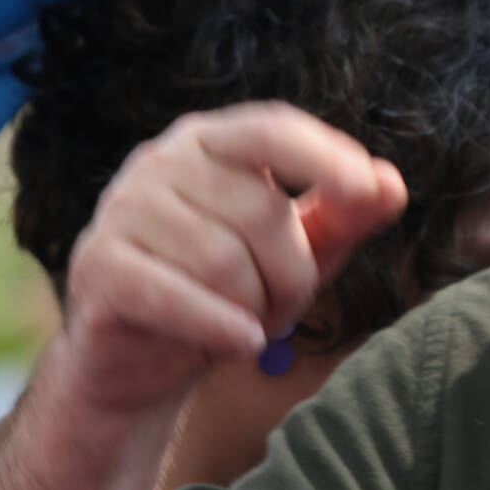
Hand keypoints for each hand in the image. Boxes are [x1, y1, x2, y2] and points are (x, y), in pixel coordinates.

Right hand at [58, 101, 405, 416]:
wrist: (141, 360)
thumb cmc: (228, 290)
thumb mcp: (298, 250)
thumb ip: (346, 215)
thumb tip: (391, 184)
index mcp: (209, 141)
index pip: (270, 129)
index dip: (322, 155)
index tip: (365, 188)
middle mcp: (159, 163)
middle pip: (261, 213)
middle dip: (291, 274)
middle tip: (282, 307)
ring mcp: (121, 211)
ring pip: (224, 261)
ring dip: (255, 307)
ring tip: (249, 322)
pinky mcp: (99, 268)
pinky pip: (176, 296)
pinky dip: (221, 326)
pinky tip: (243, 343)